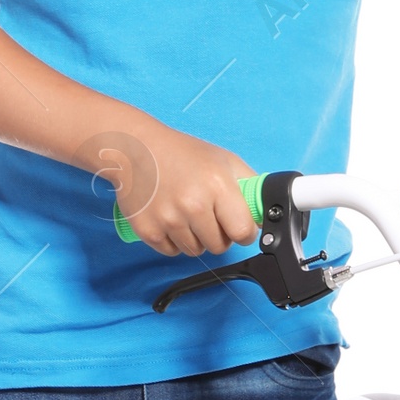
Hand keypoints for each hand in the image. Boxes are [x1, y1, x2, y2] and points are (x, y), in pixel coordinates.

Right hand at [83, 119, 256, 254]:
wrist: (135, 148)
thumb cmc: (182, 153)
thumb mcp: (224, 159)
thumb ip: (249, 185)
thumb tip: (264, 212)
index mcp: (217, 186)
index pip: (243, 232)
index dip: (243, 232)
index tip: (237, 225)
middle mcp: (193, 205)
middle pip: (219, 247)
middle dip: (218, 235)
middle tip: (208, 215)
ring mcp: (168, 220)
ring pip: (195, 252)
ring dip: (195, 238)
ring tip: (186, 214)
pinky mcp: (148, 230)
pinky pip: (172, 252)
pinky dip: (173, 241)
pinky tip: (170, 218)